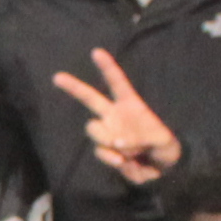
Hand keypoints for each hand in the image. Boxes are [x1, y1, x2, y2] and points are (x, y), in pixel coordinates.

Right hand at [51, 47, 180, 185]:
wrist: (159, 168)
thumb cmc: (163, 145)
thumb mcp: (160, 139)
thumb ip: (139, 138)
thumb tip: (116, 144)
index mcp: (130, 104)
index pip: (117, 82)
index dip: (107, 67)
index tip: (96, 52)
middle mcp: (114, 115)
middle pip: (90, 98)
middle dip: (73, 86)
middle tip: (57, 77)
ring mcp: (108, 132)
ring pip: (94, 129)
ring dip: (107, 139)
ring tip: (129, 150)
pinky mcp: (106, 150)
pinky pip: (101, 151)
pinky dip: (111, 157)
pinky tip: (122, 161)